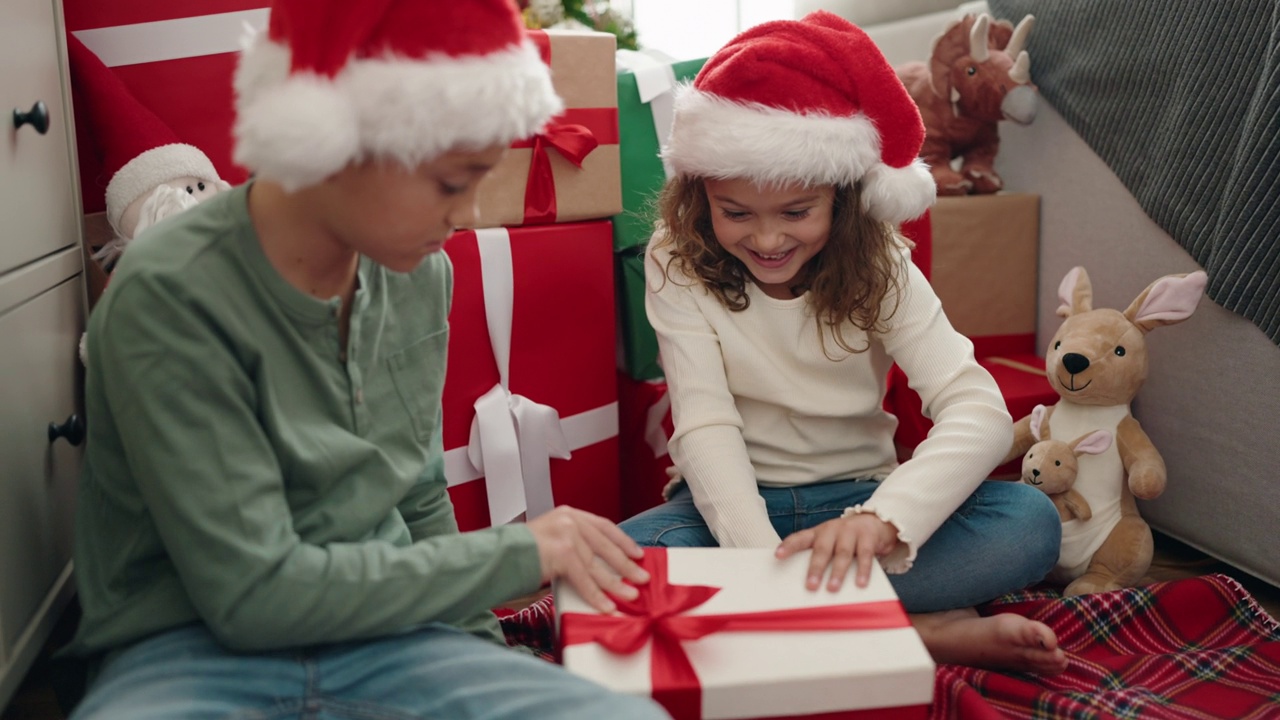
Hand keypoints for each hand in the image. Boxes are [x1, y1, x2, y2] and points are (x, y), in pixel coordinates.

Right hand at [526, 506, 649, 613]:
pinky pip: (585, 579)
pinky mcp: (561, 553)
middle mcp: (569, 521)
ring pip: (597, 565)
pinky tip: (606, 605)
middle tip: (641, 578)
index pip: (603, 526)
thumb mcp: (551, 538)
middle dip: (626, 565)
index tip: (637, 554)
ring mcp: (566, 535)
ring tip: (630, 595)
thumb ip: (573, 545)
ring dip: (616, 583)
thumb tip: (600, 566)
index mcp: (568, 514)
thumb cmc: (520, 553)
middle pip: (606, 546)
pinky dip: (597, 595)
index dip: (623, 541)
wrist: (496, 556)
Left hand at [775, 513, 898, 591]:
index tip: (778, 555)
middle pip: (822, 549)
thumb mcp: (830, 544)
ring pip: (842, 553)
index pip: (799, 538)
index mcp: (818, 533)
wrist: (874, 522)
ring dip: (837, 572)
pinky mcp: (867, 537)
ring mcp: (850, 532)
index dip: (788, 546)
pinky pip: (864, 555)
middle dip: (815, 568)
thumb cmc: (845, 539)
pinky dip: (862, 570)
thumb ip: (820, 559)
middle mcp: (831, 530)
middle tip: (810, 585)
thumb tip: (810, 586)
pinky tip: (860, 583)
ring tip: (832, 588)